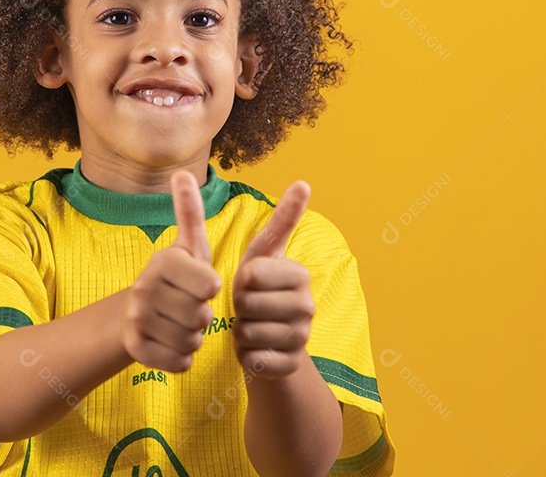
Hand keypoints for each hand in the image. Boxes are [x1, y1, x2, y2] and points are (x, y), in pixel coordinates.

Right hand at [121, 170, 221, 372]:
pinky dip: (182, 358)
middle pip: (201, 315)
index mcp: (162, 261)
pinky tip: (171, 343)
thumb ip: (190, 213)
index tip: (201, 283)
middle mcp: (143, 288)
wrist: (136, 314)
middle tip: (189, 307)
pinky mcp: (134, 348)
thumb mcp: (188, 246)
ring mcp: (136, 319)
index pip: (210, 284)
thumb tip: (182, 172)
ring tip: (179, 323)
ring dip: (193, 337)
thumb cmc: (177, 278)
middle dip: (202, 316)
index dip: (211, 288)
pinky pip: (179, 362)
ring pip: (191, 341)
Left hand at [231, 180, 313, 379]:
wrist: (269, 340)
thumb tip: (305, 181)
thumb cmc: (259, 290)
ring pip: (246, 332)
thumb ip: (282, 220)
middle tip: (247, 306)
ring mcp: (303, 337)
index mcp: (300, 274)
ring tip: (250, 325)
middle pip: (246, 303)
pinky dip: (244, 354)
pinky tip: (254, 348)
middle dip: (237, 305)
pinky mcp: (291, 365)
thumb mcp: (264, 253)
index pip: (252, 273)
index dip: (240, 278)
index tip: (250, 280)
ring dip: (238, 330)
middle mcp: (308, 305)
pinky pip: (252, 358)